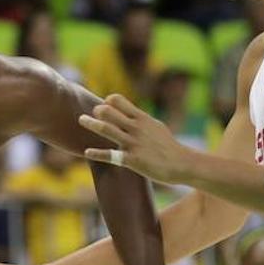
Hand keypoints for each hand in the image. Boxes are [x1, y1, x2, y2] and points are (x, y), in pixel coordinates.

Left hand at [80, 95, 194, 184]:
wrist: (182, 164)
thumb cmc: (168, 146)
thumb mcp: (156, 127)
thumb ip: (141, 119)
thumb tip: (130, 113)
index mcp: (141, 118)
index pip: (119, 100)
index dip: (108, 101)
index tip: (104, 105)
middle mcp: (135, 127)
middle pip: (109, 112)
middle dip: (97, 111)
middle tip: (91, 114)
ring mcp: (133, 143)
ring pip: (107, 129)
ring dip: (91, 124)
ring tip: (81, 120)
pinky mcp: (132, 159)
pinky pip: (110, 155)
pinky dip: (97, 153)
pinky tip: (87, 152)